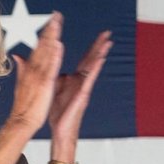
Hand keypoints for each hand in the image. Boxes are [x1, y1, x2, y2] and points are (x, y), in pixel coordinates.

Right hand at [5, 12, 65, 133]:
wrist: (22, 119)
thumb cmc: (25, 102)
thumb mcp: (24, 81)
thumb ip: (22, 67)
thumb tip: (18, 56)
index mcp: (32, 68)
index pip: (40, 46)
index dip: (46, 32)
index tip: (52, 20)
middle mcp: (34, 68)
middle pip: (43, 45)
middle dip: (50, 29)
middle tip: (57, 14)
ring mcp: (40, 75)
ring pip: (46, 52)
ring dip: (52, 37)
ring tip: (57, 23)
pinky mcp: (45, 83)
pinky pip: (51, 67)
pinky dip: (54, 56)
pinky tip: (58, 45)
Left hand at [48, 30, 112, 144]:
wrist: (61, 130)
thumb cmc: (60, 114)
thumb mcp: (56, 91)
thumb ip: (58, 79)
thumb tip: (59, 71)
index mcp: (75, 80)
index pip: (85, 60)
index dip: (92, 47)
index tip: (100, 36)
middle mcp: (82, 82)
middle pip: (92, 60)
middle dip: (100, 46)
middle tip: (108, 33)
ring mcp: (84, 88)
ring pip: (93, 68)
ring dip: (100, 55)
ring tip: (107, 43)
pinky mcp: (83, 95)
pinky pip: (89, 80)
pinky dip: (95, 69)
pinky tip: (100, 61)